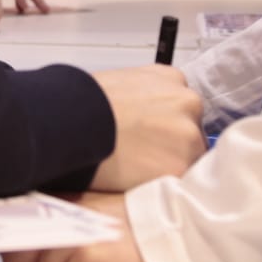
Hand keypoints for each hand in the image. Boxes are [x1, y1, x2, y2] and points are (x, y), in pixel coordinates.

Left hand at [3, 193, 156, 261]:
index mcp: (58, 201)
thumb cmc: (136, 223)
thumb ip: (54, 223)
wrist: (176, 229)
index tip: (23, 252)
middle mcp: (60, 218)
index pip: (13, 227)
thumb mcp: (88, 210)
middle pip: (18, 259)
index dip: (16, 246)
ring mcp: (71, 241)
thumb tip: (22, 247)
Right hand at [87, 64, 204, 190]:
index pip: (182, 107)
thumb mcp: (120, 83)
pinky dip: (162, 183)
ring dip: (168, 165)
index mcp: (171, 78)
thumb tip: (141, 117)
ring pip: (189, 158)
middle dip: (170, 145)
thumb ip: (144, 97)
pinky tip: (138, 178)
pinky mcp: (180, 166)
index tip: (151, 136)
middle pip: (190, 131)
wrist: (71, 120)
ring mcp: (188, 135)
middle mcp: (187, 102)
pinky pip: (179, 180)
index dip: (165, 125)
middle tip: (142, 154)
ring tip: (135, 168)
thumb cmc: (84, 102)